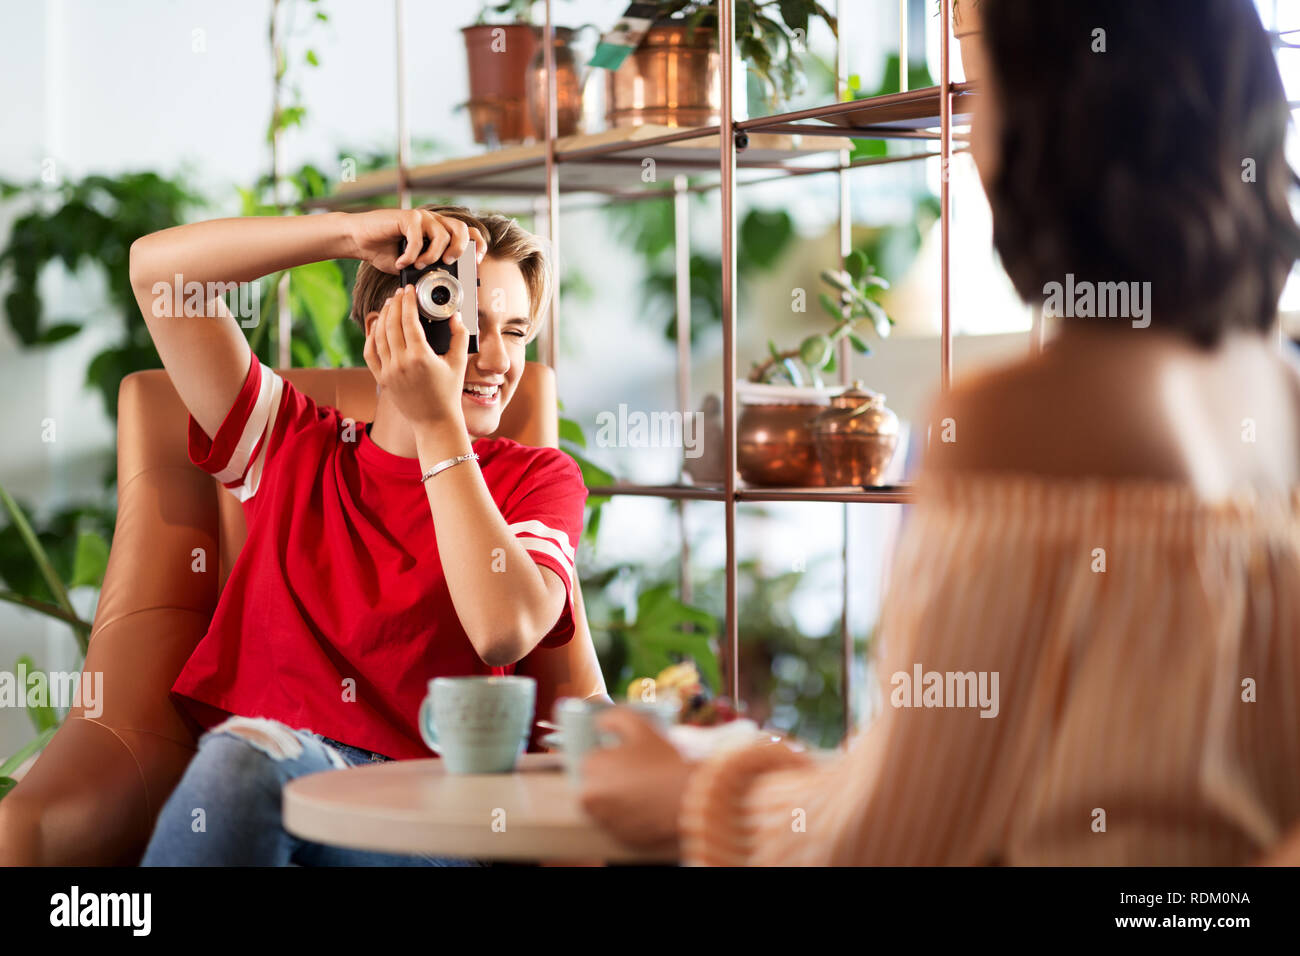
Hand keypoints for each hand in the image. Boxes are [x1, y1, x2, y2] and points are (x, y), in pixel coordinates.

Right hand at [347, 208, 486, 273]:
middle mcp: (434, 222)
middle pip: (461, 228)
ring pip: (441, 233)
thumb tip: (446, 284)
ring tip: (419, 265)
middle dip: (459, 249)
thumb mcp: (414, 266)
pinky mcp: (407, 217)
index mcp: (440, 232)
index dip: (478, 246)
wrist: (360, 240)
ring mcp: (421, 217)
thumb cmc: (387, 252)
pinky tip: (401, 262)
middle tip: (448, 262)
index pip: (469, 233)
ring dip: (432, 254)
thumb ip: (429, 269)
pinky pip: (417, 237)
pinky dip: (411, 254)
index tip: (476, 263)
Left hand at [362, 286, 468, 430]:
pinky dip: (371, 336)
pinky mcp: (381, 379)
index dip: (408, 302)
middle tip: (399, 293)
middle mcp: (401, 363)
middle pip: (391, 324)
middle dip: (394, 304)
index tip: (409, 290)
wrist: (434, 421)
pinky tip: (377, 326)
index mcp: (421, 357)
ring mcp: (388, 371)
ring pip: (378, 335)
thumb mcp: (459, 362)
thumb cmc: (449, 393)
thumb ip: (460, 336)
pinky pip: (370, 352)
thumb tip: (455, 316)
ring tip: (389, 305)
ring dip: (382, 317)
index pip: (409, 320)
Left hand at [577, 708, 693, 851]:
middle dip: (609, 780)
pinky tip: (646, 808)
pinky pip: (618, 824)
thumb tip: (598, 723)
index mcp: (592, 767)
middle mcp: (591, 796)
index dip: (609, 758)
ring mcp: (604, 819)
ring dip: (616, 800)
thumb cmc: (663, 761)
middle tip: (634, 776)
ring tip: (642, 792)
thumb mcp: (640, 727)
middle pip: (593, 785)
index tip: (626, 760)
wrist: (688, 797)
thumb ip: (614, 717)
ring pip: (604, 806)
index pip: (591, 761)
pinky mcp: (619, 837)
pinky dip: (628, 818)